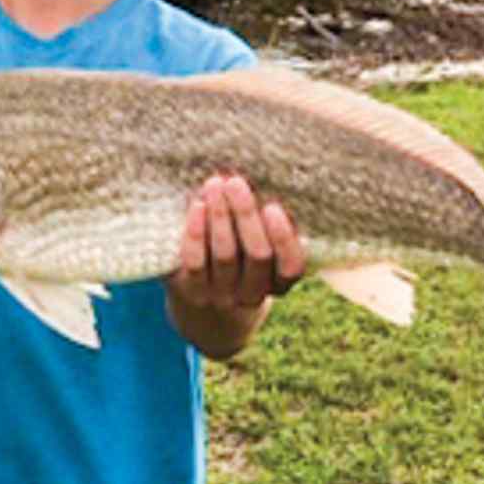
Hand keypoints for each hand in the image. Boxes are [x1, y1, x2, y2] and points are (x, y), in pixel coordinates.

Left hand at [170, 174, 306, 326]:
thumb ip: (265, 226)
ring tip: (214, 184)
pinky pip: (195, 261)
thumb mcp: (258, 254)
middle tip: (236, 182)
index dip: (284, 239)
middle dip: (246, 215)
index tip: (273, 207)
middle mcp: (251, 294)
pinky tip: (197, 206)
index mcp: (277, 284)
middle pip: (256, 255)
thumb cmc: (238, 264)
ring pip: (225, 255)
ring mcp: (221, 296)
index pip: (290, 267)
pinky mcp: (192, 291)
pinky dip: (196, 232)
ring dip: (220, 216)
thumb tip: (264, 171)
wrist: (202, 313)